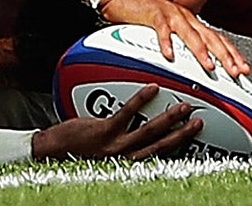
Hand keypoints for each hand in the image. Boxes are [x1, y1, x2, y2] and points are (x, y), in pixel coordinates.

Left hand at [32, 87, 198, 160]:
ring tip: (184, 106)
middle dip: (182, 134)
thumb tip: (137, 130)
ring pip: (149, 132)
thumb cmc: (76, 153)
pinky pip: (127, 114)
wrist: (52, 154)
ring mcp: (115, 145)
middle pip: (161, 145)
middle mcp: (124, 158)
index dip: (178, 146)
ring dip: (169, 119)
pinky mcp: (103, 132)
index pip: (159, 156)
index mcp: (127, 163)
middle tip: (199, 120)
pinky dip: (141, 100)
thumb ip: (122, 144)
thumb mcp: (105, 154)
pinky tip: (152, 88)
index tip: (193, 134)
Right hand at [99, 0, 247, 78]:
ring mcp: (171, 15)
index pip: (218, 39)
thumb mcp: (172, 31)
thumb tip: (198, 65)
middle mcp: (186, 17)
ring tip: (209, 66)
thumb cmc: (148, 16)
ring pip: (190, 33)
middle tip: (236, 72)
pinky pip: (161, 29)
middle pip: (211, 37)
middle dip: (226, 56)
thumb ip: (185, 45)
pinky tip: (169, 55)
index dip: (233, 54)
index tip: (245, 70)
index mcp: (192, 22)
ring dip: (201, 51)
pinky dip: (166, 42)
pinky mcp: (153, 14)